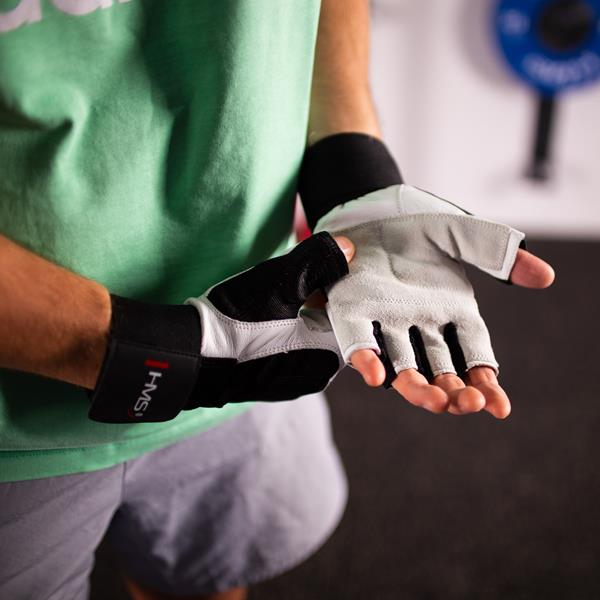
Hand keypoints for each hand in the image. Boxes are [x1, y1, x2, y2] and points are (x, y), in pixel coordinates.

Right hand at [89, 233, 354, 422]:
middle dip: (324, 301)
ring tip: (283, 296)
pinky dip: (292, 334)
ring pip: (315, 339)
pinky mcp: (279, 385)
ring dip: (306, 317)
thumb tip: (349, 248)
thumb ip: (317, 261)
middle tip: (301, 278)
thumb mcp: (279, 281)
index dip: (340, 286)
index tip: (325, 268)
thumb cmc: (236, 321)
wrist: (192, 358)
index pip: (353, 314)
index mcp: (330, 351)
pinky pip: (297, 352)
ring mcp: (299, 383)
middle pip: (335, 327)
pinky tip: (269, 320)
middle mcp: (321, 373)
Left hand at [316, 184, 554, 419]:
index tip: (499, 408)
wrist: (375, 208)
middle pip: (441, 369)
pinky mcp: (352, 312)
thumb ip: (496, 251)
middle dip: (455, 391)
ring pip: (404, 366)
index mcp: (452, 312)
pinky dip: (367, 359)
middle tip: (467, 404)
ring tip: (434, 401)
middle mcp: (421, 325)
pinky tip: (376, 375)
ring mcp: (386, 322)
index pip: (474, 355)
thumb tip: (545, 277)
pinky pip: (359, 341)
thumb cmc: (418, 227)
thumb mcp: (461, 234)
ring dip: (417, 388)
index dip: (486, 382)